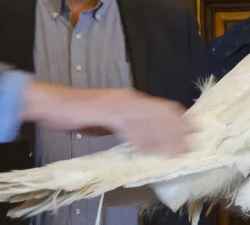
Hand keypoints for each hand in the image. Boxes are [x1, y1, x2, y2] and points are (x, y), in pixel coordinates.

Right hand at [23, 84, 195, 155]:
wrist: (56, 104)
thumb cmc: (81, 112)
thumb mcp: (112, 117)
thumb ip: (129, 124)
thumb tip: (146, 137)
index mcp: (132, 98)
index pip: (162, 107)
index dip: (179, 120)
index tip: (193, 131)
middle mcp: (130, 98)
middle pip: (160, 114)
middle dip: (176, 131)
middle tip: (189, 145)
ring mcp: (119, 104)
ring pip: (148, 122)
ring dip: (163, 138)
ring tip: (174, 151)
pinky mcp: (107, 113)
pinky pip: (128, 128)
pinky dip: (140, 139)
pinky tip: (149, 149)